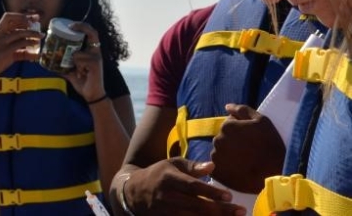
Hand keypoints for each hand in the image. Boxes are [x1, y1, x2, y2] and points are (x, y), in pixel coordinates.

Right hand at [0, 12, 40, 80]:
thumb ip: (18, 50)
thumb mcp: (5, 52)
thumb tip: (35, 52)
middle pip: (14, 22)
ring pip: (20, 33)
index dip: (19, 16)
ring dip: (33, 33)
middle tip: (37, 20)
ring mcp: (1, 43)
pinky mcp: (6, 52)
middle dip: (27, 19)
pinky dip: (30, 43)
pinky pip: (21, 44)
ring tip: (41, 35)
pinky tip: (36, 46)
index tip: (30, 18)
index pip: (7, 18)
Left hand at [62, 22, 104, 101]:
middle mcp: (96, 52)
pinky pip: (79, 61)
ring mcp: (97, 57)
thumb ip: (62, 65)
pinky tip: (82, 74)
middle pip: (92, 33)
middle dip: (81, 26)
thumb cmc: (83, 82)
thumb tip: (48, 62)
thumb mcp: (71, 71)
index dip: (82, 26)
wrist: (92, 95)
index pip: (91, 33)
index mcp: (91, 51)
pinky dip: (77, 68)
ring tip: (78, 71)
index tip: (71, 25)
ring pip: (77, 53)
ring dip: (73, 62)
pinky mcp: (96, 64)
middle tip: (70, 26)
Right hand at [124, 159, 245, 214]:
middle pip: (198, 206)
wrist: (134, 192)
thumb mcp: (173, 165)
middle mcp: (167, 196)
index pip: (193, 187)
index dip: (211, 192)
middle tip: (241, 210)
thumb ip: (193, 166)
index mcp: (169, 178)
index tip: (229, 195)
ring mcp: (166, 212)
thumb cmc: (159, 175)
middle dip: (221, 210)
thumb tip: (213, 166)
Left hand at [210, 104, 284, 192]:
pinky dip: (227, 167)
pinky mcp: (218, 172)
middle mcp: (218, 140)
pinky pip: (220, 166)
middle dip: (234, 142)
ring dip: (230, 154)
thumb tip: (227, 106)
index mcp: (227, 126)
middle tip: (250, 151)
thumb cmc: (271, 145)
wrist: (276, 174)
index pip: (229, 125)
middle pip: (224, 139)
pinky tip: (240, 170)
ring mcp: (217, 157)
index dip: (241, 132)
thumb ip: (243, 110)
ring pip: (221, 152)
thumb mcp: (262, 121)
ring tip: (246, 161)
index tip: (252, 140)